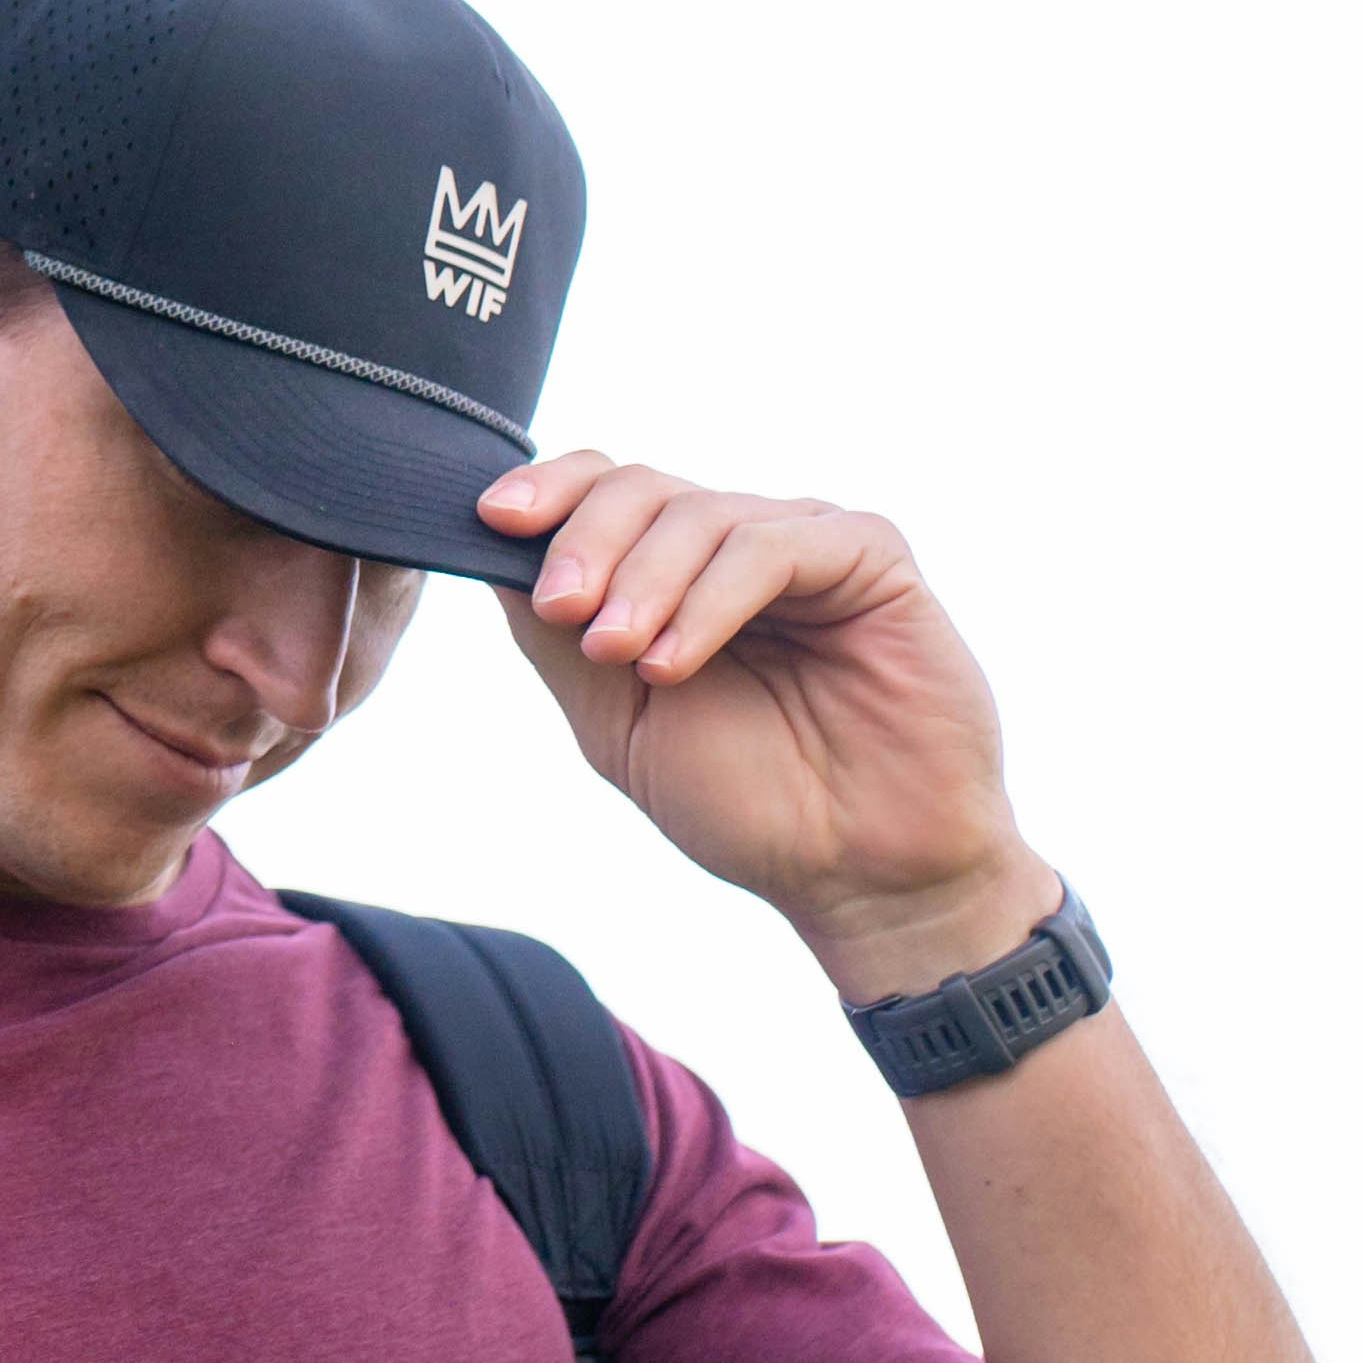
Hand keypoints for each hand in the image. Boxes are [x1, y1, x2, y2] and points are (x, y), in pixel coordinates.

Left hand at [476, 449, 1057, 1003]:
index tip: (491, 521)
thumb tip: (489, 554)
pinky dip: (712, 598)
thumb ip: (558, 639)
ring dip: (644, 581)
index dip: (548, 492)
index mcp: (678, 572)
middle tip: (565, 614)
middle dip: (586, 542)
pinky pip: (775, 546)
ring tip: (621, 655)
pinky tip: (676, 661)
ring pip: (701, 514)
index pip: (604, 489)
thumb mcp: (617, 720)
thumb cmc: (747, 802)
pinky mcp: (872, 559)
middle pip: (641, 488)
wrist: (857, 874)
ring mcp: (807, 545)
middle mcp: (738, 544)